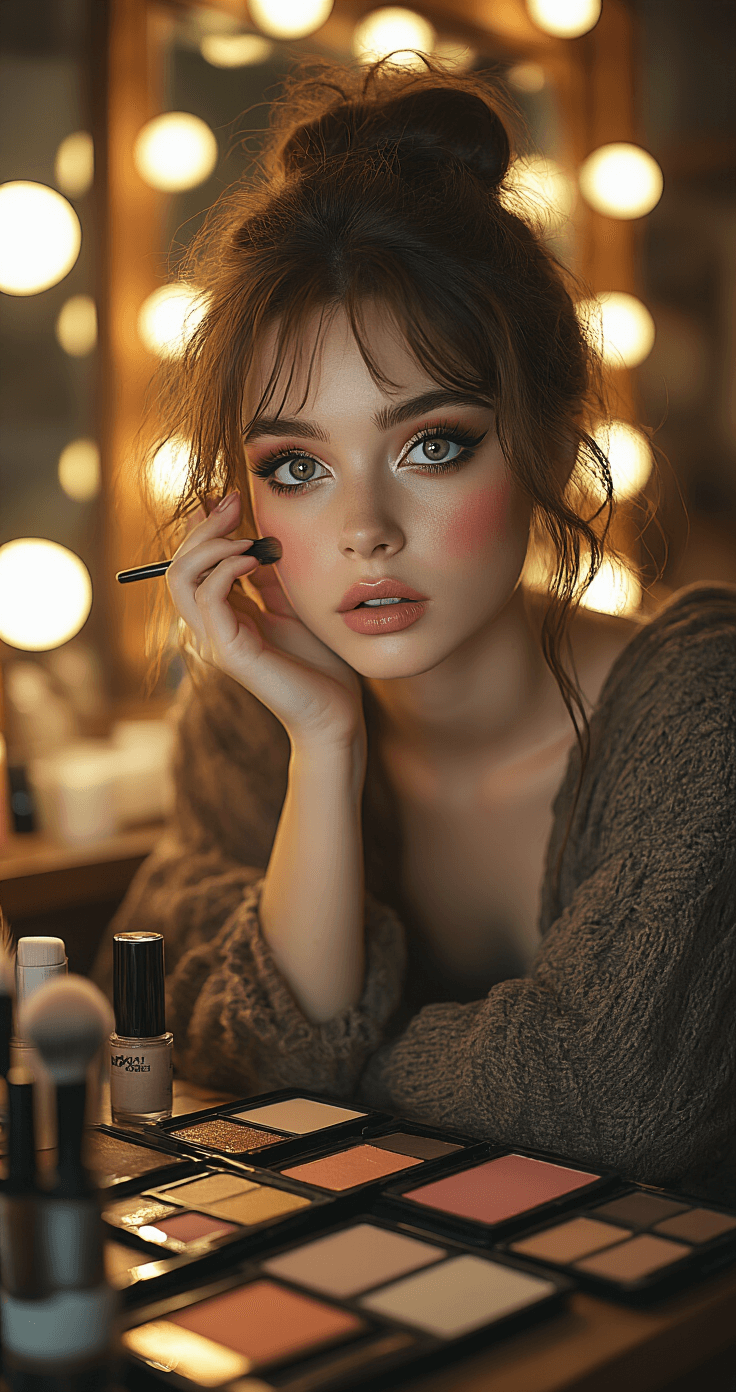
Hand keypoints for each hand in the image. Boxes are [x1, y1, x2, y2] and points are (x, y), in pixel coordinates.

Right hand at [166, 492, 364, 749]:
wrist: (336, 710)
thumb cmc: (319, 662)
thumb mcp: (293, 603)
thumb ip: (270, 575)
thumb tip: (260, 534)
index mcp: (223, 614)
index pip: (193, 563)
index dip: (204, 527)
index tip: (229, 495)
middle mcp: (210, 627)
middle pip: (178, 565)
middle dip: (203, 526)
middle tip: (233, 499)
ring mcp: (215, 640)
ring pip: (180, 579)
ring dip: (209, 545)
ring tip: (244, 534)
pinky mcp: (230, 652)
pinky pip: (207, 599)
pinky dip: (225, 569)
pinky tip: (253, 558)